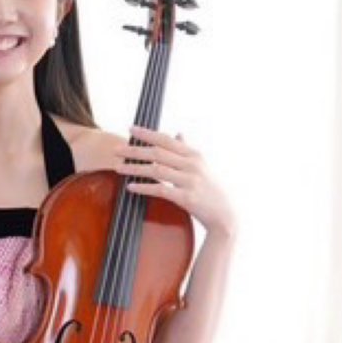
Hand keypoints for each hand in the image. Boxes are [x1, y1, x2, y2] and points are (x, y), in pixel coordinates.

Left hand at [114, 126, 235, 236]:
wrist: (225, 215)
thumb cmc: (210, 190)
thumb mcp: (202, 165)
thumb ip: (187, 150)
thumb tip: (179, 133)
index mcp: (194, 154)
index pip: (166, 140)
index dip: (147, 133)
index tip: (130, 128)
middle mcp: (192, 164)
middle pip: (158, 153)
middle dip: (135, 150)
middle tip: (116, 149)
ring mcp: (190, 180)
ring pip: (156, 170)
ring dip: (135, 168)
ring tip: (118, 167)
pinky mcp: (186, 197)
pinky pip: (160, 190)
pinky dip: (144, 187)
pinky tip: (130, 187)